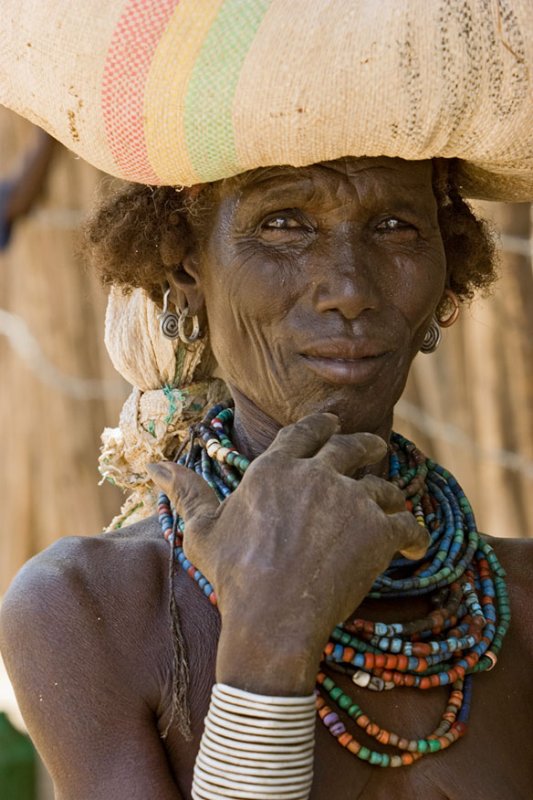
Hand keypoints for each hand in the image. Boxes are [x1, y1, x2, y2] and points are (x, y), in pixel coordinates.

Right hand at [148, 413, 428, 693]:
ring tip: (394, 506)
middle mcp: (316, 474)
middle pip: (353, 446)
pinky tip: (415, 546)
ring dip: (390, 495)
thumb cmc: (233, 577)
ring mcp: (351, 500)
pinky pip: (409, 524)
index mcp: (275, 468)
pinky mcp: (379, 530)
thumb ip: (186, 491)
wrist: (273, 620)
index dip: (322, 425)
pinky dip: (415, 536)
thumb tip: (153, 464)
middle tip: (374, 448)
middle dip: (366, 445)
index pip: (305, 431)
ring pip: (384, 486)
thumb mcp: (203, 530)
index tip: (333, 424)